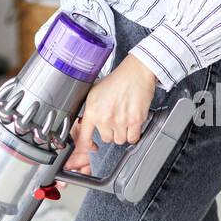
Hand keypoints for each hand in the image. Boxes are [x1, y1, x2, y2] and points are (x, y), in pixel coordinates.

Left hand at [57, 57, 158, 187]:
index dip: (87, 145)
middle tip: (115, 122)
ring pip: (120, 140)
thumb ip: (90, 110)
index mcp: (92, 110)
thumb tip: (85, 123)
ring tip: (124, 121)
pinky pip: (133, 138)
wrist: (135, 73)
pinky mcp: (135, 120)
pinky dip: (133, 135)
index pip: (84, 136)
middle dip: (111, 132)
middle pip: (106, 139)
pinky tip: (132, 126)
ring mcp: (120, 120)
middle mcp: (105, 117)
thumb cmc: (116, 80)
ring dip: (122, 134)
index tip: (92, 146)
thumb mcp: (94, 92)